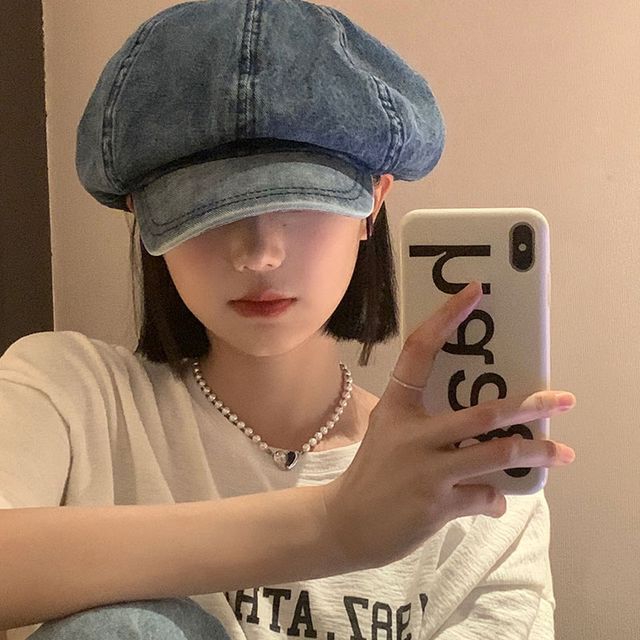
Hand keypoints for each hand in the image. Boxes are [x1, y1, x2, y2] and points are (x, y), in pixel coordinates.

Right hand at [321, 280, 575, 569]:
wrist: (344, 523)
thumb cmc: (372, 472)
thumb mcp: (389, 433)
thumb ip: (427, 423)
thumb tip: (482, 429)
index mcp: (396, 406)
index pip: (420, 351)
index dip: (446, 318)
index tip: (474, 292)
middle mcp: (412, 434)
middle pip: (482, 413)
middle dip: (529, 405)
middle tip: (563, 399)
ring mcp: (425, 470)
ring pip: (496, 454)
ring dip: (535, 453)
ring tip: (563, 453)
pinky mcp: (436, 504)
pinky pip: (484, 495)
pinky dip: (496, 498)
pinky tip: (492, 500)